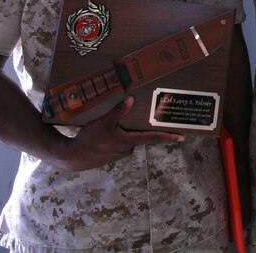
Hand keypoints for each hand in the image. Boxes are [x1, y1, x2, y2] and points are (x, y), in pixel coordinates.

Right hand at [55, 96, 183, 171]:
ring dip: (126, 131)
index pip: (152, 137)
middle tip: (141, 118)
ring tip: (114, 125)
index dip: (168, 136)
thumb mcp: (103, 122)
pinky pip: (120, 142)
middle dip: (140, 127)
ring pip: (128, 138)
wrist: (74, 157)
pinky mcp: (112, 155)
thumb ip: (119, 111)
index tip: (181, 137)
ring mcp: (120, 153)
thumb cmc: (89, 139)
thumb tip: (132, 99)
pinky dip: (118, 136)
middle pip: (139, 135)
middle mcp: (127, 149)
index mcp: (128, 141)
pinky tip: (107, 133)